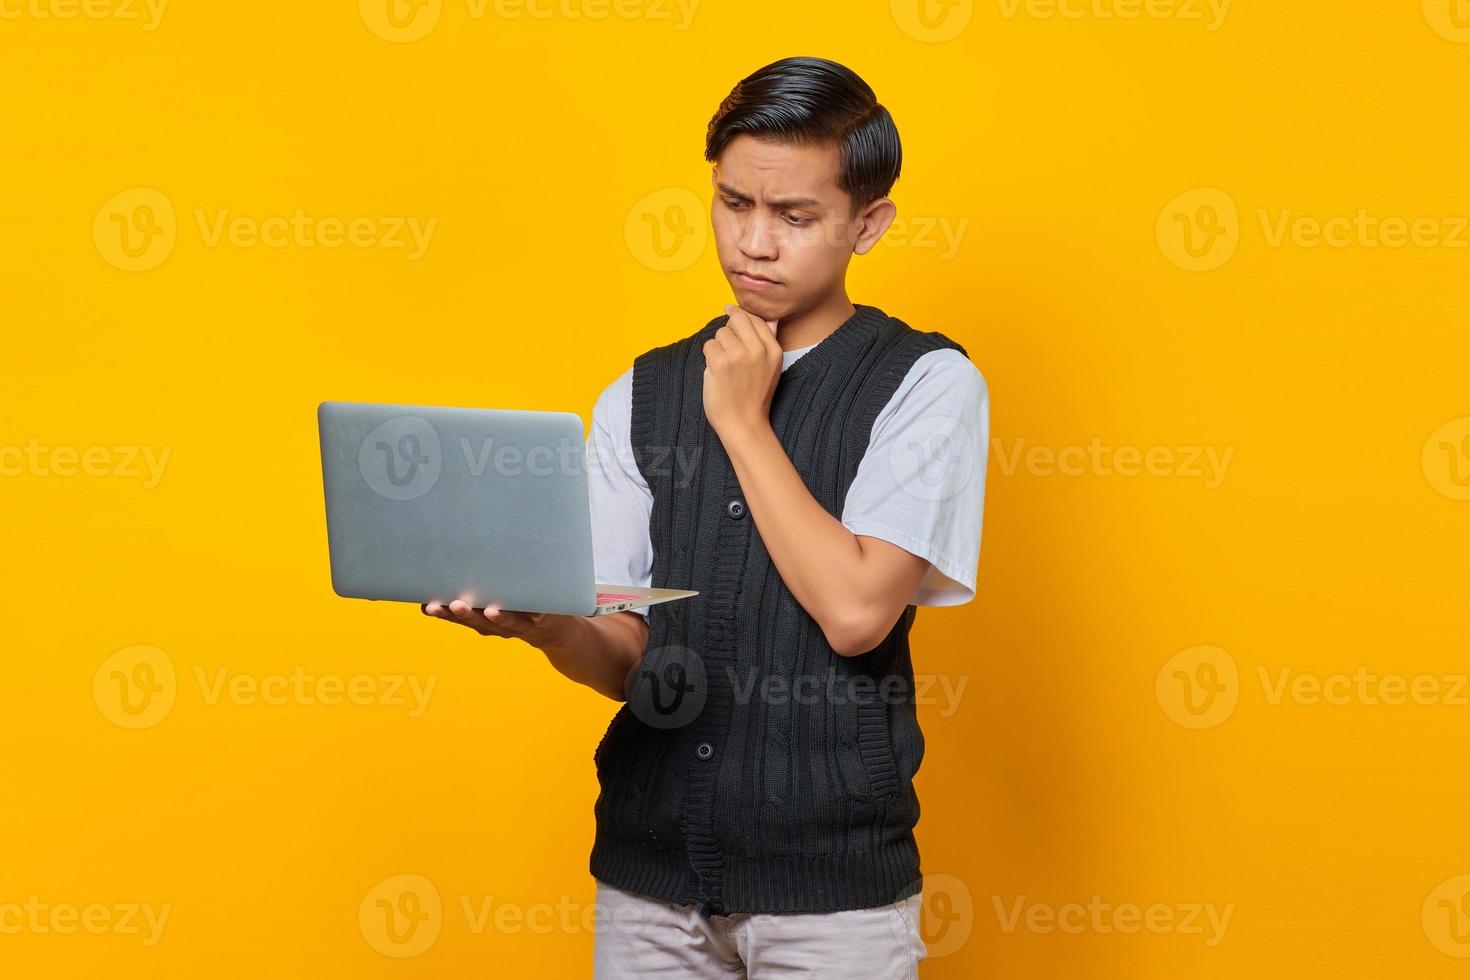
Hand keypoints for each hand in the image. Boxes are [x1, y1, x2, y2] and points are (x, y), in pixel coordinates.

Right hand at [421, 599, 568, 650]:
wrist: (552, 631)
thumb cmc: (515, 608)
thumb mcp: (491, 598)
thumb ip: (474, 586)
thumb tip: (446, 561)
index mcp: (482, 619)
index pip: (458, 617)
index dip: (443, 613)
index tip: (427, 606)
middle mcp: (497, 625)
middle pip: (479, 621)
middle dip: (465, 614)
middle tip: (453, 605)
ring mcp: (521, 625)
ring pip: (507, 623)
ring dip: (498, 618)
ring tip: (490, 610)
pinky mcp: (544, 621)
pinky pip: (541, 618)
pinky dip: (538, 615)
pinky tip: (537, 612)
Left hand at [702, 303, 780, 440]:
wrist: (743, 423)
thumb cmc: (754, 397)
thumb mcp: (771, 368)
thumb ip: (770, 341)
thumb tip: (772, 319)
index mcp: (773, 350)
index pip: (756, 319)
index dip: (740, 315)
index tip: (730, 312)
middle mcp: (758, 350)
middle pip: (737, 319)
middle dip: (728, 328)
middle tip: (726, 345)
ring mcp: (739, 356)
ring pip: (720, 333)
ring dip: (717, 346)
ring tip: (724, 366)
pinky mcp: (720, 363)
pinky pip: (708, 346)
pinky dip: (708, 357)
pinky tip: (716, 371)